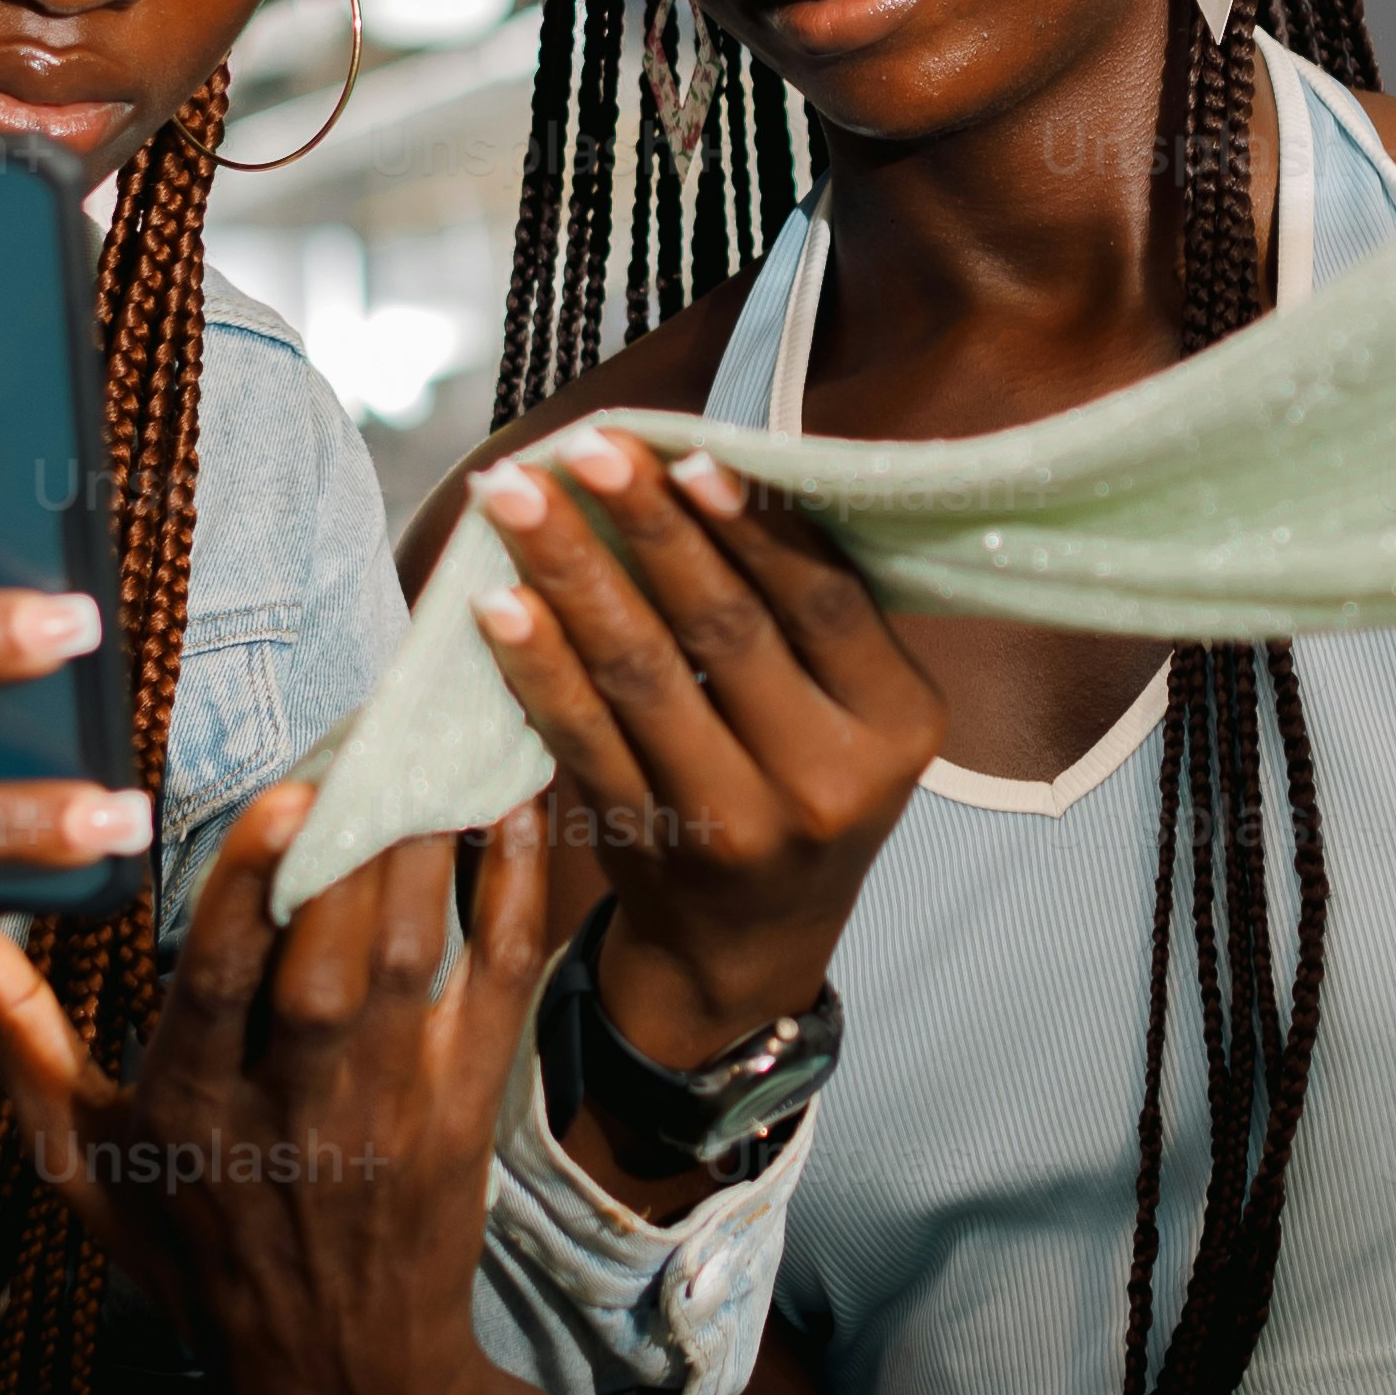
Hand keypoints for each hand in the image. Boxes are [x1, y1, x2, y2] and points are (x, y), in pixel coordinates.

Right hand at [0, 784, 585, 1394]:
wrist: (339, 1379)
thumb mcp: (81, 1166)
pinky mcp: (463, 1111)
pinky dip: (510, 897)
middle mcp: (292, 1110)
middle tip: (369, 737)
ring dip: (424, 853)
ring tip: (428, 748)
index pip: (218, 985)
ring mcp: (388, 1110)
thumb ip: (23, 1043)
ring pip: (411, 963)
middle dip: (350, 849)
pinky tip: (509, 811)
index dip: (248, 887)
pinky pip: (498, 988)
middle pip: (327, 965)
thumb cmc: (195, 1256)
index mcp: (190, 1113)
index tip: (280, 793)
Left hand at [462, 432, 936, 1067]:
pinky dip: (537, 665)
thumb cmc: (805, 786)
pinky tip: (498, 604)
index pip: (824, 603)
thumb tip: (713, 466)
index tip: (687, 451)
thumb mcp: (857, 712)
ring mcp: (735, 822)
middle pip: (726, 629)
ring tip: (518, 496)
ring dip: (571, 574)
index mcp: (897, 725)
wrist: (751, 948)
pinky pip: (584, 737)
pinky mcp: (653, 846)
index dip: (754, 525)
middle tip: (586, 446)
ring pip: (644, 676)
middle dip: (647, 524)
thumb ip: (812, 612)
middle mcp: (827, 779)